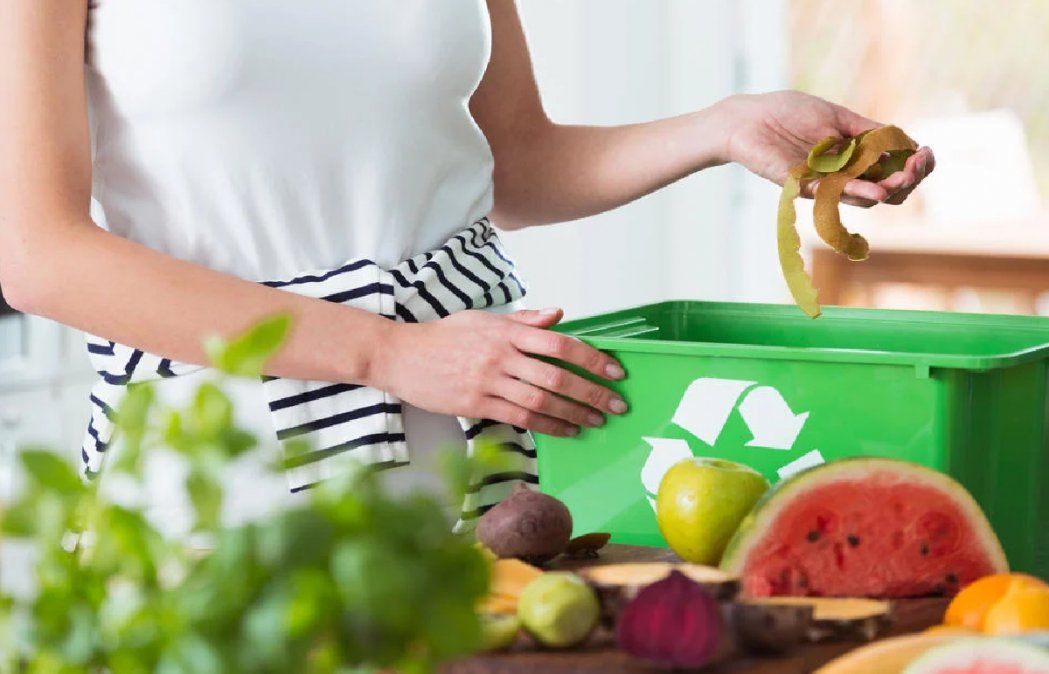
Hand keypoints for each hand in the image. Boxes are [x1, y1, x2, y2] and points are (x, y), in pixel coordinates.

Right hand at [370, 308, 627, 436]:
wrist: (401, 355)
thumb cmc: (444, 336)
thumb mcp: (484, 319)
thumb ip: (524, 320)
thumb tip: (559, 315)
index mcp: (507, 332)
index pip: (560, 343)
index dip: (591, 358)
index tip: (614, 370)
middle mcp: (501, 355)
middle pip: (557, 376)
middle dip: (592, 392)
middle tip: (616, 404)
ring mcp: (489, 381)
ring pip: (541, 401)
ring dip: (574, 413)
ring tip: (596, 420)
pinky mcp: (477, 404)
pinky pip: (520, 418)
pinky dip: (548, 425)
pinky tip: (566, 430)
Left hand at [718, 91, 934, 206]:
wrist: (747, 119)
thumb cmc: (787, 112)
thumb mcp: (836, 116)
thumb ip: (867, 130)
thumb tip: (905, 142)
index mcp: (854, 156)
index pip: (893, 170)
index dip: (915, 166)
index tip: (927, 153)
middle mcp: (842, 175)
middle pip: (886, 190)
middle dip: (908, 180)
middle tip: (918, 165)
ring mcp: (824, 184)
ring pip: (865, 197)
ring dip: (889, 188)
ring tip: (903, 179)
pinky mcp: (803, 187)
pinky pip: (834, 195)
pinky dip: (857, 191)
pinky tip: (877, 189)